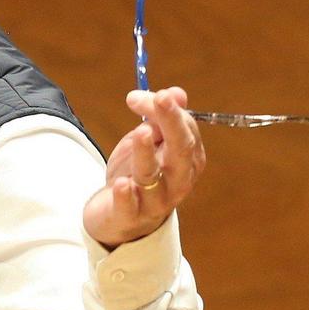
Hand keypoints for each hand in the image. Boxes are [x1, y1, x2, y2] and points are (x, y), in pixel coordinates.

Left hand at [83, 87, 206, 248]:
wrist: (120, 216)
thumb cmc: (138, 173)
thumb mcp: (149, 143)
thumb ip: (161, 118)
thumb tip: (175, 93)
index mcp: (188, 160)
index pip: (185, 129)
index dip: (167, 109)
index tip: (139, 95)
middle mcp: (178, 180)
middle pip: (180, 150)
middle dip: (172, 123)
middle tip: (160, 99)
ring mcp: (156, 200)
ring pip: (153, 176)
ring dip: (147, 153)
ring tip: (141, 132)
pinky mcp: (131, 216)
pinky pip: (130, 207)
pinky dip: (126, 196)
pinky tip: (122, 184)